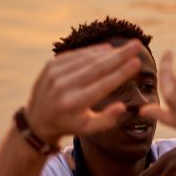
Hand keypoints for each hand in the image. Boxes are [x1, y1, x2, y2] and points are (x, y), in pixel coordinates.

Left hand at [24, 41, 142, 145]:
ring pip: (88, 59)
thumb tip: (122, 106)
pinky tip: (108, 48)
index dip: (122, 73)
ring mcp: (55, 73)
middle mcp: (64, 86)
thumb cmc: (70, 124)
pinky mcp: (51, 65)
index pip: (104, 85)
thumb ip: (107, 120)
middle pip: (98, 67)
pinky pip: (76, 55)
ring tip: (127, 46)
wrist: (37, 118)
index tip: (137, 63)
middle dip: (120, 56)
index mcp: (75, 103)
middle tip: (137, 45)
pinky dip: (93, 51)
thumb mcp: (89, 129)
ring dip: (110, 52)